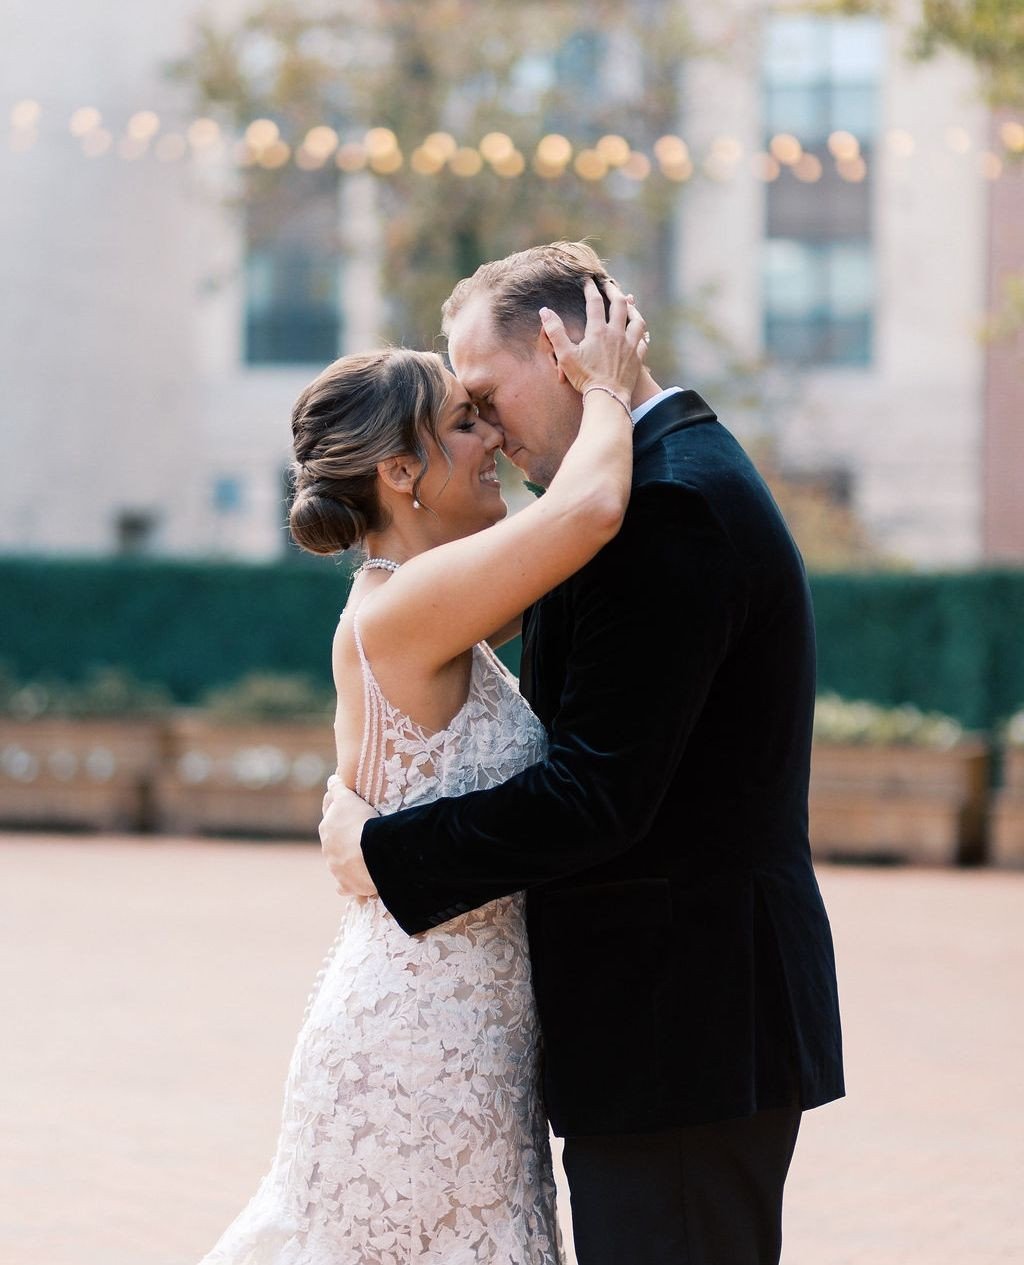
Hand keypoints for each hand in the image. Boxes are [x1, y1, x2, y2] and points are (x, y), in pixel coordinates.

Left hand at [319, 775, 379, 896]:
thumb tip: (331, 778)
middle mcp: (327, 848)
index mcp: (327, 827)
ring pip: (337, 862)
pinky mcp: (346, 885)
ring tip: (361, 857)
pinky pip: (343, 887)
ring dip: (346, 859)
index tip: (346, 807)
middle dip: (341, 836)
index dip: (338, 810)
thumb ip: (338, 788)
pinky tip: (353, 883)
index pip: (330, 815)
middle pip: (333, 840)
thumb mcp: (348, 798)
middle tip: (357, 831)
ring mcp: (335, 868)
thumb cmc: (361, 822)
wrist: (371, 854)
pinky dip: (347, 885)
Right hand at [540, 278, 647, 398]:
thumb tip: (544, 311)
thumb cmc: (584, 378)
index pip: (594, 303)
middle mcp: (616, 334)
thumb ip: (555, 331)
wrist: (608, 398)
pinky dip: (641, 333)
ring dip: (632, 309)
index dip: (590, 289)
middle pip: (619, 305)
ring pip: (636, 320)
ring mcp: (629, 345)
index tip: (588, 281)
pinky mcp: (637, 358)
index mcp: (598, 331)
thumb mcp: (565, 355)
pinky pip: (643, 341)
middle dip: (613, 291)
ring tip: (629, 303)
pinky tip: (640, 332)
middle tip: (608, 284)